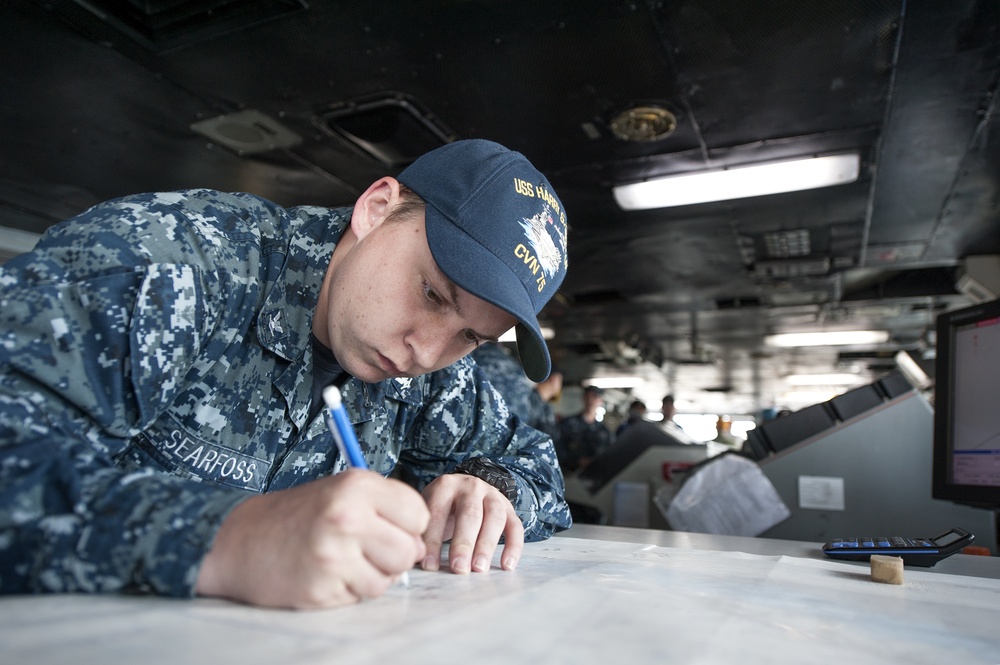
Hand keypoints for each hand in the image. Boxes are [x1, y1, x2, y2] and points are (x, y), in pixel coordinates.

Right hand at [195, 469, 428, 608]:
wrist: (241, 541)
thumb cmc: (299, 516)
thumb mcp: (342, 492)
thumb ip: (384, 510)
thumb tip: (419, 546)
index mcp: (357, 486)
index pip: (418, 514)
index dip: (407, 525)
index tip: (386, 527)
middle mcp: (348, 516)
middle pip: (407, 551)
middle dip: (393, 557)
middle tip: (365, 550)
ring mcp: (334, 554)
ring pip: (387, 579)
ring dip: (371, 576)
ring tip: (343, 561)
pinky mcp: (322, 587)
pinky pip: (360, 597)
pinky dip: (349, 591)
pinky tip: (326, 574)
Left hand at [419, 473, 523, 574]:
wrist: (465, 488)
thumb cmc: (442, 507)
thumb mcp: (428, 509)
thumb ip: (422, 530)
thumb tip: (415, 557)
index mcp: (445, 486)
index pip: (438, 513)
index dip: (433, 540)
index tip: (429, 566)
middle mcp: (471, 487)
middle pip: (470, 514)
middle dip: (463, 544)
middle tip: (459, 568)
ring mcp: (493, 495)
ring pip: (494, 518)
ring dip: (487, 545)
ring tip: (479, 569)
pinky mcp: (509, 508)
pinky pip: (516, 526)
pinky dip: (514, 546)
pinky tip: (507, 566)